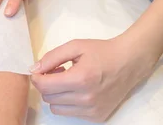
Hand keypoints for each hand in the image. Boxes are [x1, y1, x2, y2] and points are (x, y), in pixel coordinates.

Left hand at [30, 35, 154, 121]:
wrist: (128, 63)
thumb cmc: (101, 51)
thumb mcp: (75, 46)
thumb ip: (52, 56)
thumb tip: (34, 68)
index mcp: (80, 78)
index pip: (45, 86)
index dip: (36, 77)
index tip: (38, 69)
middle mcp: (86, 98)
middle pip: (48, 98)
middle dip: (46, 83)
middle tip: (56, 70)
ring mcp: (92, 110)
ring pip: (57, 108)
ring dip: (56, 94)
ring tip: (66, 80)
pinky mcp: (97, 117)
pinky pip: (70, 113)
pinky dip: (68, 102)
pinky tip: (77, 89)